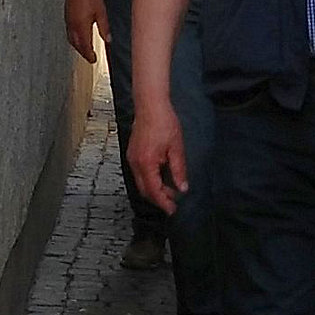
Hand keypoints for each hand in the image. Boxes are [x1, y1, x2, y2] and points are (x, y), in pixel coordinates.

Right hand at [64, 0, 108, 63]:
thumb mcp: (101, 12)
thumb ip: (104, 28)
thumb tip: (109, 40)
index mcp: (80, 26)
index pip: (84, 46)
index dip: (89, 55)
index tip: (93, 60)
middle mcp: (72, 24)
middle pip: (76, 44)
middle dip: (82, 52)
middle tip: (89, 57)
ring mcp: (68, 18)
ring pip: (71, 38)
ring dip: (77, 45)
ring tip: (84, 48)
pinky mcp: (67, 13)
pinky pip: (69, 30)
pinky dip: (74, 36)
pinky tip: (79, 34)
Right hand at [126, 99, 187, 213]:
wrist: (150, 105)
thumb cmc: (164, 122)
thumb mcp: (176, 148)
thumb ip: (179, 170)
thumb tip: (182, 188)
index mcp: (146, 163)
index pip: (154, 191)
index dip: (164, 203)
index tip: (173, 210)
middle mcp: (135, 163)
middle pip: (145, 191)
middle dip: (158, 199)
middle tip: (173, 203)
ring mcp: (132, 158)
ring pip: (141, 183)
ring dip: (154, 189)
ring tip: (170, 190)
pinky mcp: (132, 154)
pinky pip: (139, 174)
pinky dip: (149, 180)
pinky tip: (161, 177)